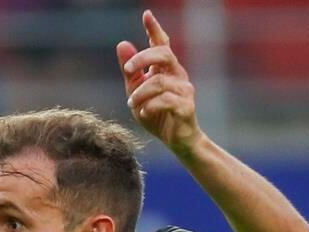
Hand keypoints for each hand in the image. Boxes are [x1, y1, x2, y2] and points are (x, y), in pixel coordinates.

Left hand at [118, 10, 200, 154]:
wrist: (175, 140)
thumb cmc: (156, 114)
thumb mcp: (136, 92)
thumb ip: (130, 72)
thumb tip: (122, 44)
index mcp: (165, 69)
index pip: (162, 43)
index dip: (154, 29)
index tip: (146, 15)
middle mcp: (177, 75)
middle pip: (163, 54)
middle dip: (142, 58)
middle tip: (127, 70)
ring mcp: (184, 89)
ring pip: (158, 82)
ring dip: (140, 94)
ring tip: (132, 105)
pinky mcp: (186, 106)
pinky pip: (165, 100)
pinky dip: (150, 106)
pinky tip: (144, 113)